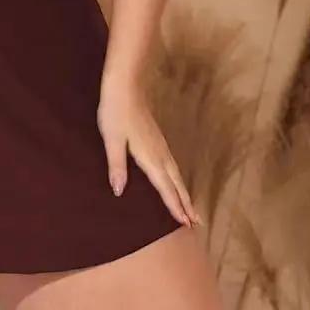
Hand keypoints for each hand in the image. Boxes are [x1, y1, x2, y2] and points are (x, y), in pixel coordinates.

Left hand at [97, 76, 201, 227]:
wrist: (125, 86)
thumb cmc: (116, 112)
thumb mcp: (112, 140)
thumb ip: (116, 166)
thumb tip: (120, 192)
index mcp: (150, 157)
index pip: (165, 187)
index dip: (174, 206)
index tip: (186, 224)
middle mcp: (159, 153)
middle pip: (176, 183)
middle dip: (186, 203)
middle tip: (197, 223)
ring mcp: (160, 144)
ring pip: (176, 173)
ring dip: (184, 192)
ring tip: (191, 207)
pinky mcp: (157, 137)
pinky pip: (172, 164)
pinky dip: (177, 178)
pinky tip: (174, 178)